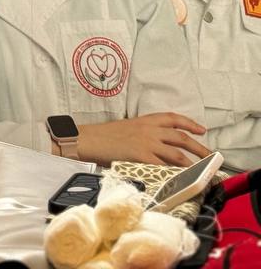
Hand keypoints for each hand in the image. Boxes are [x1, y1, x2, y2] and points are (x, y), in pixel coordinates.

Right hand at [76, 113, 208, 165]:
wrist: (87, 139)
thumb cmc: (103, 136)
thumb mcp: (127, 128)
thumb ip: (144, 134)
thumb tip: (158, 146)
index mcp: (145, 120)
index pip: (173, 118)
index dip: (190, 123)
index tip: (202, 130)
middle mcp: (149, 130)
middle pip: (181, 138)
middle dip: (199, 148)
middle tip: (211, 157)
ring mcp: (146, 144)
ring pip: (177, 154)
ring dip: (192, 165)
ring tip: (201, 173)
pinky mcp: (141, 157)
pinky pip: (164, 167)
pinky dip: (175, 174)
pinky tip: (182, 180)